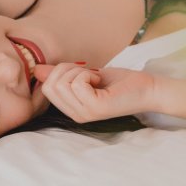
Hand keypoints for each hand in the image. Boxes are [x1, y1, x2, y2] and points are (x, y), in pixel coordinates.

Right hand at [34, 63, 156, 122]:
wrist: (148, 88)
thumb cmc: (121, 82)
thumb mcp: (85, 74)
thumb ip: (62, 74)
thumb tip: (37, 70)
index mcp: (72, 109)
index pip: (46, 88)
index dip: (60, 71)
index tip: (82, 71)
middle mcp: (75, 115)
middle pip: (50, 86)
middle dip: (67, 70)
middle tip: (89, 74)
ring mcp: (84, 113)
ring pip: (61, 83)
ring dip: (79, 72)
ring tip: (96, 79)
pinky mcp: (95, 108)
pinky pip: (77, 84)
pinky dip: (88, 75)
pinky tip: (101, 82)